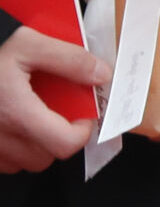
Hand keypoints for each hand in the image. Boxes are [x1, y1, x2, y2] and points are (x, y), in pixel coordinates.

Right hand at [0, 25, 106, 171]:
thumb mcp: (29, 42)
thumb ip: (69, 60)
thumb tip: (101, 75)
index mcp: (15, 111)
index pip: (63, 144)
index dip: (82, 131)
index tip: (83, 114)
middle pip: (43, 158)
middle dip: (59, 138)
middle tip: (60, 113)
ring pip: (20, 163)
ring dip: (34, 146)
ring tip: (34, 116)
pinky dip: (11, 148)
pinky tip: (11, 121)